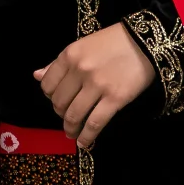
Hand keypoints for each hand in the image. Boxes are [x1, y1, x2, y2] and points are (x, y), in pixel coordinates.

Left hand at [34, 24, 155, 148]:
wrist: (146, 41)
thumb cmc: (114, 42)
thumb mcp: (83, 45)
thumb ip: (59, 63)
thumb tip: (37, 76)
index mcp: (69, 55)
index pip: (47, 85)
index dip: (50, 97)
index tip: (58, 102)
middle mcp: (80, 70)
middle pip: (59, 103)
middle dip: (61, 114)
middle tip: (68, 118)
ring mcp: (97, 86)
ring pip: (74, 116)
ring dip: (70, 129)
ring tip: (72, 134)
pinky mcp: (115, 98)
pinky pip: (95, 123)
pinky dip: (87, 137)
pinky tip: (84, 143)